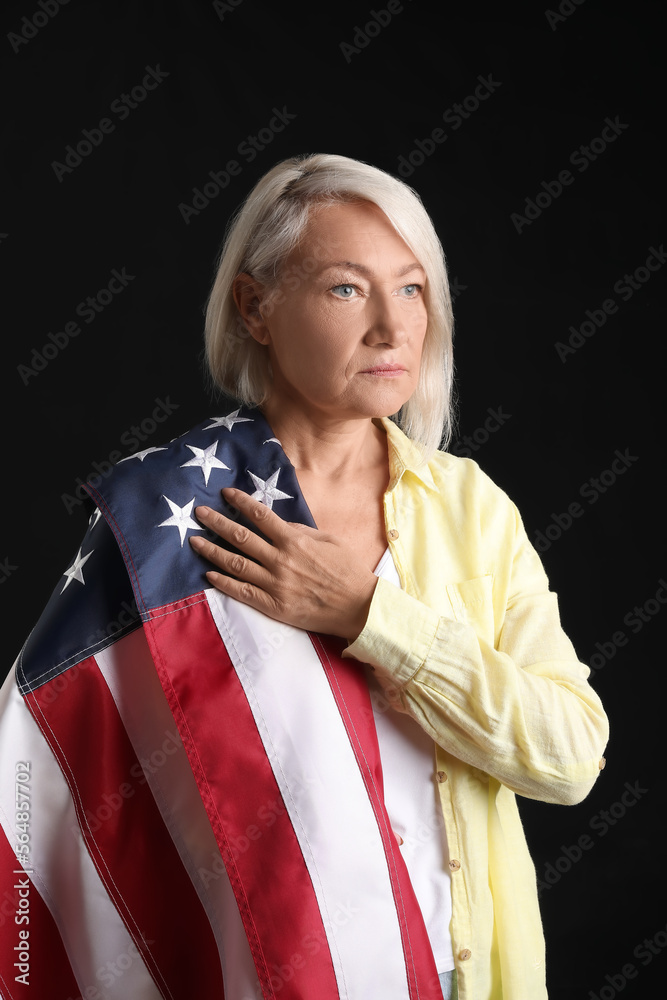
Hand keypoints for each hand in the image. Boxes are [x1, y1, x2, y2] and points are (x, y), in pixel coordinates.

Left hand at [189, 488, 377, 640]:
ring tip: (194, 541)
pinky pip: (242, 592)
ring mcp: (275, 584)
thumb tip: (279, 524)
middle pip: (240, 537)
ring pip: (236, 564)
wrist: (359, 607)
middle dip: (217, 522)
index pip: (260, 516)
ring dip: (212, 551)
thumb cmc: (348, 571)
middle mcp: (281, 560)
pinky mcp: (274, 606)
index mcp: (295, 541)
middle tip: (199, 513)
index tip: (225, 493)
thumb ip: (302, 531)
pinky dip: (224, 582)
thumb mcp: (329, 541)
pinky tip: (209, 574)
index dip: (240, 502)